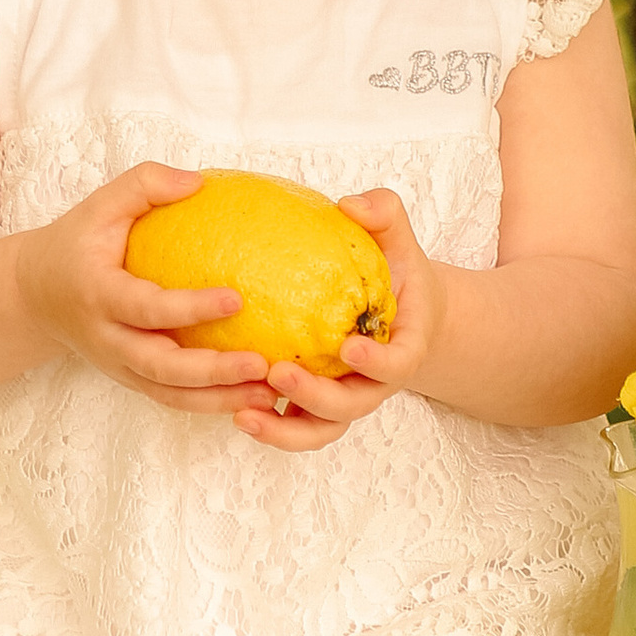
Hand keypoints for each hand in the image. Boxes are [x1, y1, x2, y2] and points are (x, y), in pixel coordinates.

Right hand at [10, 163, 269, 414]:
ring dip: (219, 398)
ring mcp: (118, 366)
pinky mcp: (131, 379)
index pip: (146, 308)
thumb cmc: (76, 243)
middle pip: (159, 367)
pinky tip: (252, 396)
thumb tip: (199, 182)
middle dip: (212, 371)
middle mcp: (107, 339)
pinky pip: (172, 398)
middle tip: (260, 363)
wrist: (34, 295)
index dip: (189, 308)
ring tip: (268, 391)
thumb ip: (144, 185)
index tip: (237, 298)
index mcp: (98, 295)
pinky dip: (210, 403)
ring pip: (169, 394)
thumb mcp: (99, 205)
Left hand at [235, 188, 442, 454]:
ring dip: (284, 430)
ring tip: (242, 414)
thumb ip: (383, 213)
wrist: (397, 310)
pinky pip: (293, 427)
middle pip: (351, 407)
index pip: (398, 365)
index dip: (377, 362)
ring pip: (319, 430)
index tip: (348, 345)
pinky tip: (233, 410)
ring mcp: (343, 399)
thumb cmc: (394, 271)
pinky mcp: (314, 407)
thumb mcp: (397, 238)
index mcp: (402, 348)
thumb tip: (351, 205)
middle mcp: (374, 383)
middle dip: (315, 397)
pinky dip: (268, 426)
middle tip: (279, 373)